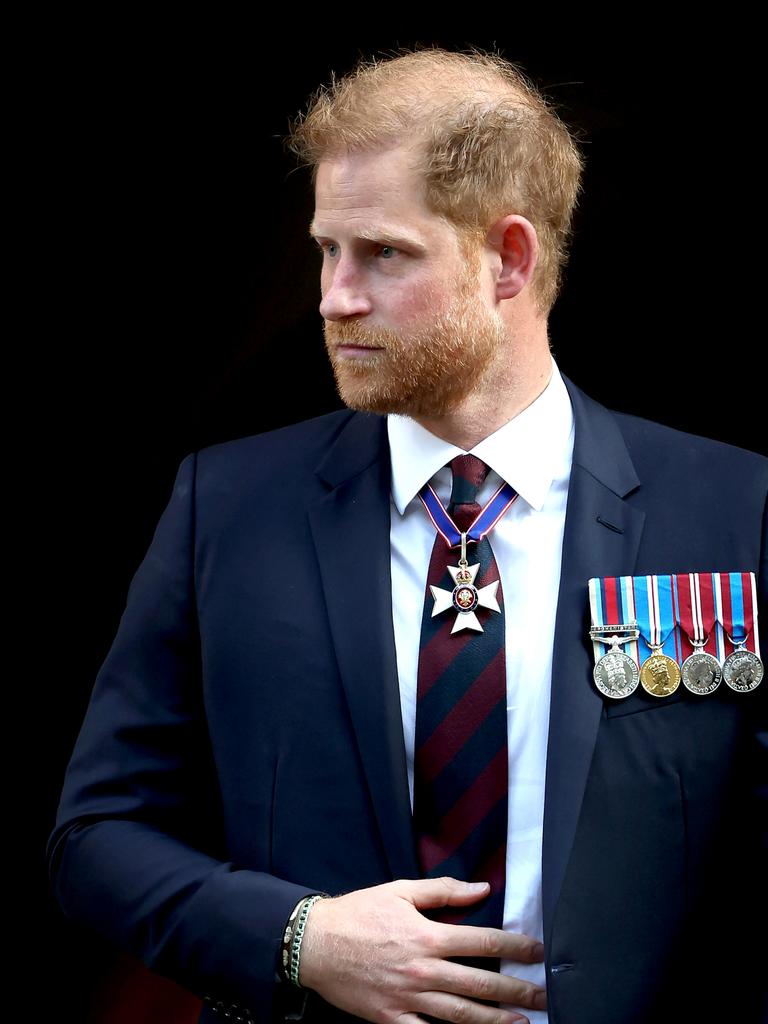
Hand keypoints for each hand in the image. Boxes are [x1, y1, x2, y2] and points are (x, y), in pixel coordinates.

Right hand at [298, 876, 546, 1023]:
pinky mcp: (393, 1019)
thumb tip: (481, 888)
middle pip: (480, 984)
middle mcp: (423, 970)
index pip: (482, 942)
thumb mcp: (400, 891)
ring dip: (496, 1020)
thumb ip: (443, 891)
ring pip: (462, 1015)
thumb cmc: (358, 913)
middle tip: (543, 995)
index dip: (515, 947)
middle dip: (516, 990)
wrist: (314, 944)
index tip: (537, 951)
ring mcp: (409, 998)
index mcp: (428, 935)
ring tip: (523, 1023)